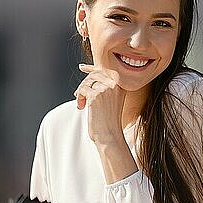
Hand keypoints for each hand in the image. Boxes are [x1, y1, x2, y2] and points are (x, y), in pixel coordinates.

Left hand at [74, 64, 138, 182]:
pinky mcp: (96, 95)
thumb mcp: (110, 100)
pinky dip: (79, 98)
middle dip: (84, 84)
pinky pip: (82, 89)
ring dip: (81, 92)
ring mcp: (106, 89)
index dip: (92, 67)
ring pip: (87, 81)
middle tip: (79, 95)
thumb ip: (104, 86)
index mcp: (123, 84)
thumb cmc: (109, 120)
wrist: (109, 135)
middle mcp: (116, 84)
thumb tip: (89, 73)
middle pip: (94, 74)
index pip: (105, 69)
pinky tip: (81, 107)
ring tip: (82, 103)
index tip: (82, 67)